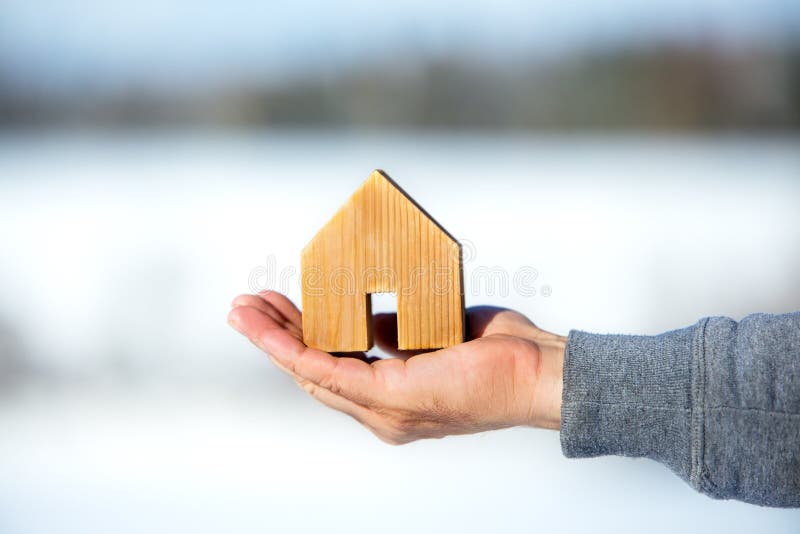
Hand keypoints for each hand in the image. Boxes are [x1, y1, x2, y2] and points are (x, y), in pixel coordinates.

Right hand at [228, 291, 565, 443]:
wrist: (538, 373)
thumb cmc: (500, 355)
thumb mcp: (436, 336)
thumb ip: (399, 334)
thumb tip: (370, 320)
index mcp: (392, 398)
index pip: (333, 370)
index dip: (298, 341)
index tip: (276, 309)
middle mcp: (382, 412)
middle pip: (312, 372)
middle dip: (274, 338)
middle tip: (244, 307)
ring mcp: (384, 410)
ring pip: (311, 372)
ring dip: (272, 340)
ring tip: (241, 311)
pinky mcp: (391, 398)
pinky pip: (328, 370)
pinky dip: (292, 348)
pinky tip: (267, 328)